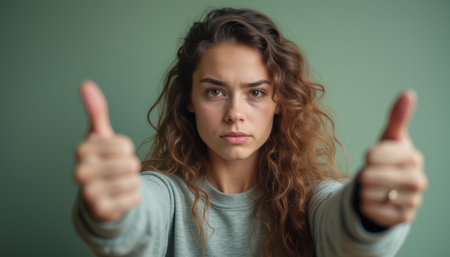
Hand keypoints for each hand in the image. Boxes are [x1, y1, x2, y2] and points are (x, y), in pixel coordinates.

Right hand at [74, 81, 140, 221]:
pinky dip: (132, 198)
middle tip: (117, 171)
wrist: (98, 196)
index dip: (125, 150)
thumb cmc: (102, 161)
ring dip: (132, 182)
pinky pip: (134, 198)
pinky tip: (119, 198)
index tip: (113, 155)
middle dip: (130, 167)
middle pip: (130, 163)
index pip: (125, 145)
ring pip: (133, 181)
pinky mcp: (102, 211)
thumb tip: (86, 84)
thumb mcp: (99, 136)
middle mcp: (80, 172)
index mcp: (82, 151)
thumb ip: (96, 111)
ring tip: (118, 183)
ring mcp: (89, 193)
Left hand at [358, 90, 426, 226]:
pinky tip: (375, 199)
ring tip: (375, 186)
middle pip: (370, 176)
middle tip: (372, 174)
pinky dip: (366, 205)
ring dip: (364, 190)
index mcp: (413, 157)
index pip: (374, 156)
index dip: (369, 156)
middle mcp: (418, 180)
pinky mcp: (403, 218)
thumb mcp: (390, 138)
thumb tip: (409, 93)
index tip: (373, 157)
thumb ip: (398, 117)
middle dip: (364, 175)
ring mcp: (413, 201)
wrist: (390, 188)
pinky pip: (371, 210)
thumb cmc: (388, 158)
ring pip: (368, 194)